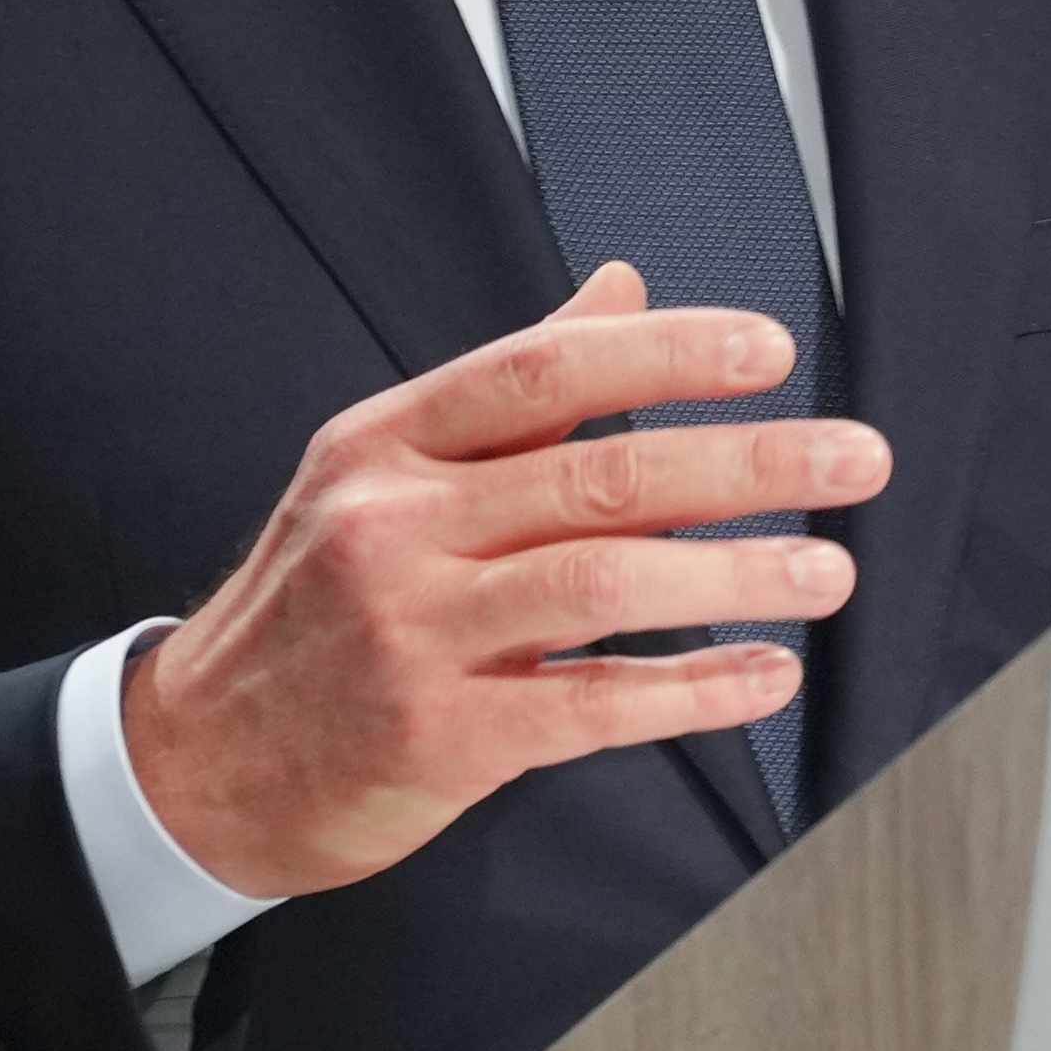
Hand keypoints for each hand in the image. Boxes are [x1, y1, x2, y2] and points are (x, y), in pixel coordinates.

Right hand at [117, 262, 891, 901]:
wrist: (198, 760)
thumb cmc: (308, 612)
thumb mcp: (378, 475)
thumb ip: (510, 390)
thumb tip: (621, 290)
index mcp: (382, 447)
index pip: (536, 370)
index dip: (661, 354)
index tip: (765, 351)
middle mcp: (392, 527)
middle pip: (596, 475)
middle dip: (747, 463)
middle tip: (852, 459)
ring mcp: (413, 632)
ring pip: (605, 584)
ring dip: (737, 576)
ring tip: (828, 574)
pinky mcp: (440, 736)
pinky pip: (593, 704)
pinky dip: (692, 692)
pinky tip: (761, 678)